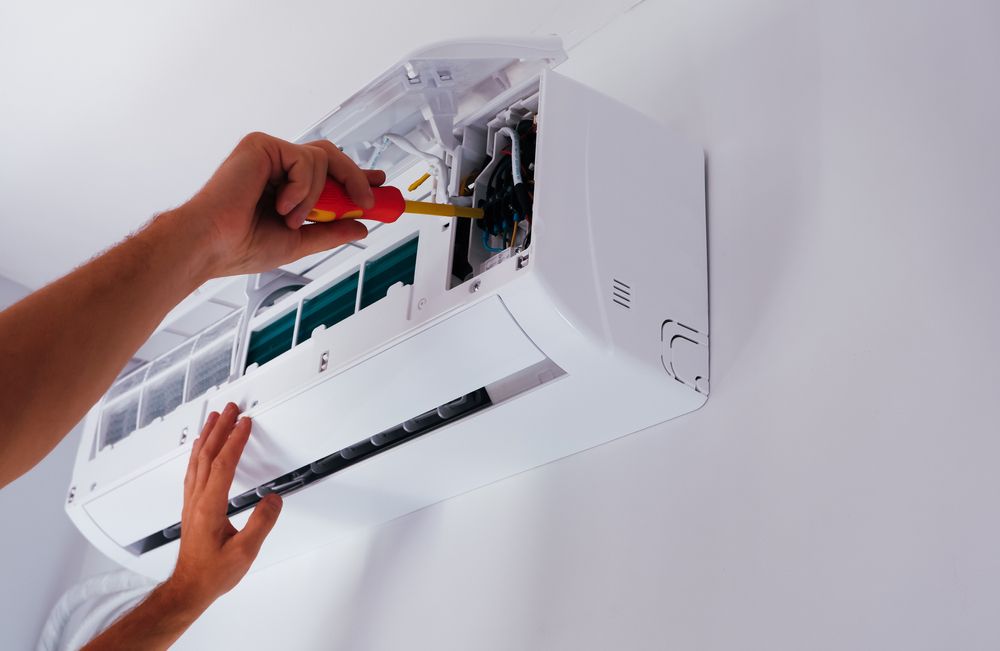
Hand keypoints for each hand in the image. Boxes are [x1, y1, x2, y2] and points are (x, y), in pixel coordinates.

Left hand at [166, 403, 279, 609]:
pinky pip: (193, 470)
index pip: (223, 464)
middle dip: (220, 428)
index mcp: (209, 506)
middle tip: (230, 409)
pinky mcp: (191, 507)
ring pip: (196, 460)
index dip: (235, 441)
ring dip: (207, 436)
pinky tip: (202, 448)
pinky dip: (199, 452)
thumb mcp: (245, 552)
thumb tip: (273, 498)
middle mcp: (197, 500)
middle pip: (207, 454)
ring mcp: (191, 502)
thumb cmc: (212, 573)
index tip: (245, 423)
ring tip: (214, 418)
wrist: (189, 588)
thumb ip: (261, 523)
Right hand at [175, 132, 385, 277]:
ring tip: (292, 218)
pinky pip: (305, 160)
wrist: (211, 244)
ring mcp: (269, 153)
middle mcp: (277, 165)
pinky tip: (281, 206)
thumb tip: (359, 227)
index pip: (328, 172)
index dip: (356, 177)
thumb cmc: (240, 245)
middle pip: (331, 156)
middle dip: (356, 177)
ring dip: (316, 197)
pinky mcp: (261, 145)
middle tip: (369, 201)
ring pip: (322, 160)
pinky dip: (301, 189)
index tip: (379, 186)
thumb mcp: (299, 241)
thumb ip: (329, 232)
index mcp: (284, 185)